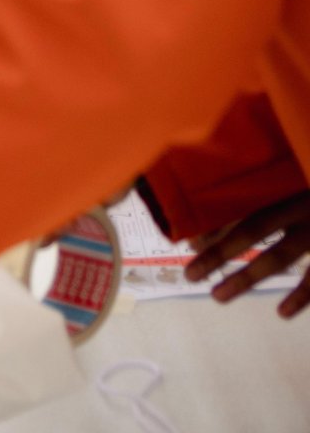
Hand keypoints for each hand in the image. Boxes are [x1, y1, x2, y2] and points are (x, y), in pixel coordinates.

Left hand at [184, 191, 309, 316]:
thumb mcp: (293, 176)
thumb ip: (267, 184)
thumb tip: (225, 204)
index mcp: (284, 182)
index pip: (242, 203)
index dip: (214, 223)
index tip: (189, 241)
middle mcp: (299, 202)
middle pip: (252, 228)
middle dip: (218, 252)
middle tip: (189, 275)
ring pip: (279, 256)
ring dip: (246, 277)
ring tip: (218, 296)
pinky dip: (301, 296)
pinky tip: (281, 312)